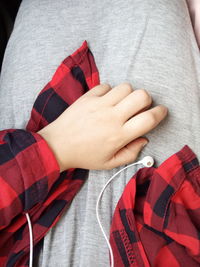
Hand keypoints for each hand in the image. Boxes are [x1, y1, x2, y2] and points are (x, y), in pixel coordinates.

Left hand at [38, 83, 167, 171]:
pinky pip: (106, 85)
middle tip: (140, 108)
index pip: (148, 119)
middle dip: (147, 100)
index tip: (161, 111)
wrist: (57, 145)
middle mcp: (111, 117)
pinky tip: (105, 101)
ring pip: (125, 87)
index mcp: (119, 135)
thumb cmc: (84, 156)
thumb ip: (131, 154)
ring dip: (128, 94)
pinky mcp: (88, 97)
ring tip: (121, 104)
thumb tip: (143, 139)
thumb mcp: (109, 163)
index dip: (160, 113)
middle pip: (141, 96)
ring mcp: (99, 104)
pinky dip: (110, 91)